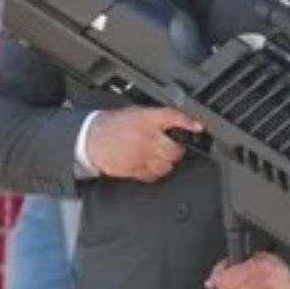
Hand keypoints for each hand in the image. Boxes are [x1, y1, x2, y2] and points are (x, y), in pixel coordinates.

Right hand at [84, 107, 200, 181]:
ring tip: (160, 157)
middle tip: (174, 148)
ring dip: (167, 163)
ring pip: (167, 165)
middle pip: (174, 149)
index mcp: (146, 119)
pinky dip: (156, 173)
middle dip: (176, 150)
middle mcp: (146, 137)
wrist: (91, 138)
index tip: (198, 127)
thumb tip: (173, 124)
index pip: (173, 118)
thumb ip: (155, 119)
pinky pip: (154, 176)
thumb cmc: (112, 125)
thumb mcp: (135, 113)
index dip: (188, 123)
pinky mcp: (135, 169)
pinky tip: (151, 166)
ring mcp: (141, 155)